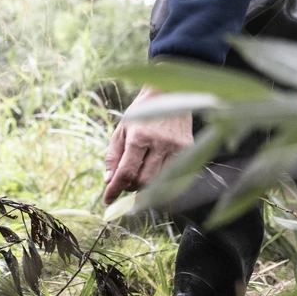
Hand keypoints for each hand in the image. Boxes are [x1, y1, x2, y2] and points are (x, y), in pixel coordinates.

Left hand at [103, 86, 193, 204]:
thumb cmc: (141, 114)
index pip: (126, 172)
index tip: (107, 200)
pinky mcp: (189, 149)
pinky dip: (161, 180)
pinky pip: (173, 175)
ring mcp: (177, 147)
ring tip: (138, 176)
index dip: (115, 189)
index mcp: (139, 137)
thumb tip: (108, 181)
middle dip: (129, 187)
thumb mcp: (121, 130)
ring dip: (145, 186)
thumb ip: (113, 156)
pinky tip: (153, 173)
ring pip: (159, 182)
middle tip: (124, 182)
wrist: (168, 95)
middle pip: (143, 181)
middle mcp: (160, 143)